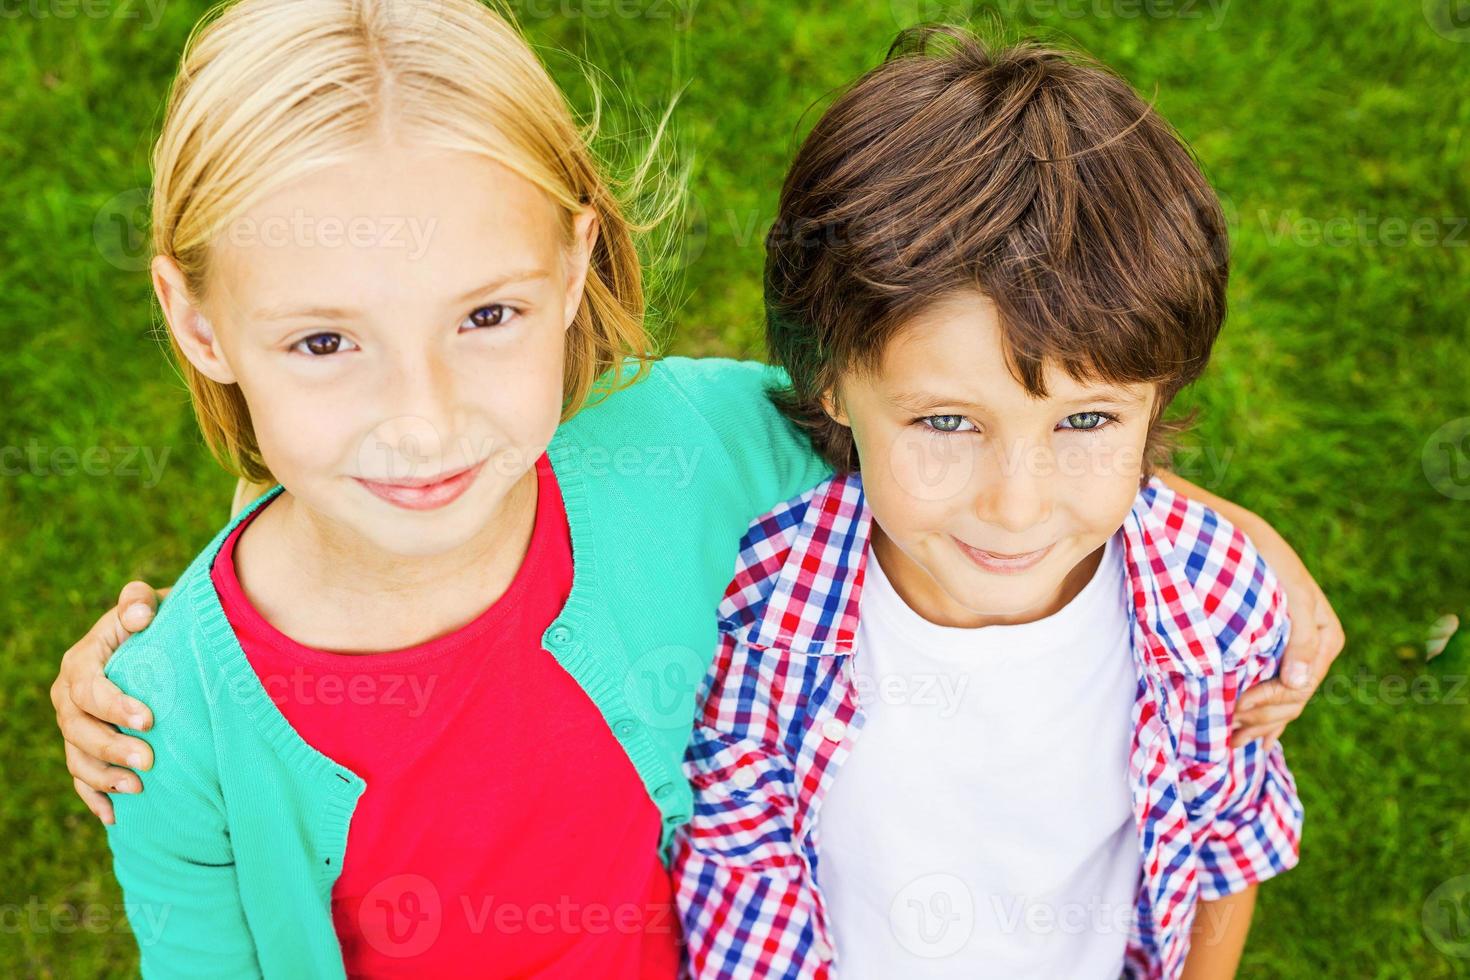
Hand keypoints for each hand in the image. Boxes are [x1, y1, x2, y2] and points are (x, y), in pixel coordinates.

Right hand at [50, 581, 168, 823]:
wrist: (154, 645)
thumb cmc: (154, 625)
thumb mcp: (146, 607)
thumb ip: (138, 602)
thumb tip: (138, 614)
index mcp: (81, 663)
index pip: (90, 688)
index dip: (115, 706)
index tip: (149, 720)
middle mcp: (69, 697)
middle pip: (78, 729)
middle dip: (111, 748)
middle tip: (148, 761)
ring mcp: (74, 726)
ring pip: (77, 758)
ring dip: (103, 778)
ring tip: (138, 788)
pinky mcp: (85, 748)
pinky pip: (81, 779)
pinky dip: (94, 798)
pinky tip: (114, 816)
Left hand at [1231, 522, 1345, 749]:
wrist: (1240, 538)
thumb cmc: (1264, 562)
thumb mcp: (1289, 594)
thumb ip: (1299, 638)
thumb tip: (1298, 683)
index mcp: (1326, 637)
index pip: (1301, 684)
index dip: (1270, 701)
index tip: (1236, 706)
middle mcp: (1315, 651)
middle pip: (1293, 699)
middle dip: (1263, 718)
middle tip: (1229, 731)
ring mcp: (1297, 656)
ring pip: (1285, 704)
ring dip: (1261, 724)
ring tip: (1233, 740)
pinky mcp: (1277, 657)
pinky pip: (1277, 698)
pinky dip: (1265, 720)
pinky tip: (1252, 740)